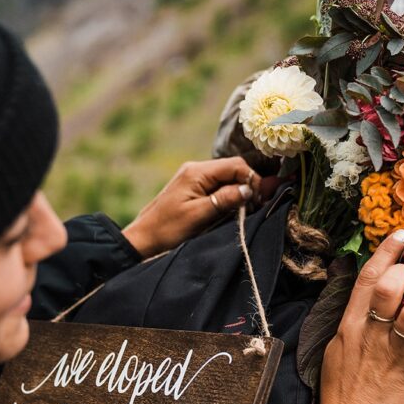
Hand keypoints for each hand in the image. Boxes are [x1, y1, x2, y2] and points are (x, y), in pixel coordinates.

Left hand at [122, 157, 272, 257]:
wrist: (143, 238)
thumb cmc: (168, 229)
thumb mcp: (199, 215)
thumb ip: (225, 199)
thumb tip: (249, 188)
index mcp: (197, 172)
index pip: (236, 165)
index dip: (252, 180)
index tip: (259, 200)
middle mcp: (196, 169)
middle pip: (233, 168)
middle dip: (247, 184)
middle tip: (256, 205)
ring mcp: (194, 177)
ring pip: (227, 177)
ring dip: (239, 191)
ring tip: (245, 209)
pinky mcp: (193, 188)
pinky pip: (218, 185)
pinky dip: (229, 194)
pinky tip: (232, 208)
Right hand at [319, 230, 403, 403]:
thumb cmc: (343, 390)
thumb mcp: (337, 348)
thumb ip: (355, 322)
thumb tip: (370, 296)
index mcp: (350, 325)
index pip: (367, 278)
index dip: (387, 251)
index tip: (402, 234)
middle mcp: (371, 334)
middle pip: (390, 286)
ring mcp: (393, 353)